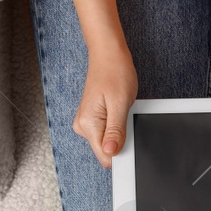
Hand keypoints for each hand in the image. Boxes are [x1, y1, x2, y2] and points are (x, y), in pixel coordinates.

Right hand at [74, 47, 136, 169]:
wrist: (108, 55)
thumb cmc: (115, 73)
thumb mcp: (120, 104)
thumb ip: (116, 131)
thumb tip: (111, 153)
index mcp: (88, 124)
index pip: (105, 156)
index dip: (121, 152)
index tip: (128, 138)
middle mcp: (83, 126)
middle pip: (107, 150)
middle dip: (121, 139)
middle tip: (125, 116)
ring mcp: (86, 123)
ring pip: (108, 141)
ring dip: (119, 130)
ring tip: (120, 109)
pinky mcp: (92, 119)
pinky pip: (107, 132)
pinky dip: (117, 125)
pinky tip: (117, 109)